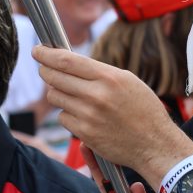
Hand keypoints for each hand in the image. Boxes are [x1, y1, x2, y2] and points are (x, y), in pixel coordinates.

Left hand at [32, 45, 192, 183]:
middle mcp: (97, 95)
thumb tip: (69, 64)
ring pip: (55, 97)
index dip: (47, 54)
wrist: (155, 143)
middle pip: (54, 77)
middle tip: (45, 69)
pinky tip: (84, 115)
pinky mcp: (85, 134)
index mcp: (109, 77)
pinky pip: (63, 117)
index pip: (67, 61)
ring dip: (58, 93)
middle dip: (45, 70)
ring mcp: (89, 116)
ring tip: (73, 95)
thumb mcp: (127, 81)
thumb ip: (99, 72)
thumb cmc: (144, 109)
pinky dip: (68, 114)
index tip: (38, 50)